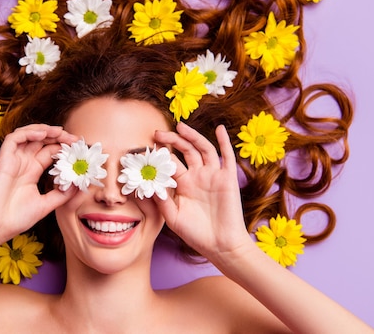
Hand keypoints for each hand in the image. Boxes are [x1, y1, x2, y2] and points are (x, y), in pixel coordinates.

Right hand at [0, 124, 77, 245]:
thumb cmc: (16, 219)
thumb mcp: (46, 205)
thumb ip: (62, 195)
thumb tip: (80, 185)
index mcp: (32, 171)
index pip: (50, 151)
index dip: (64, 147)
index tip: (79, 148)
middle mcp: (24, 163)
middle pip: (42, 141)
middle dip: (59, 136)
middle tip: (75, 139)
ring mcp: (14, 160)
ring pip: (28, 135)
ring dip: (45, 130)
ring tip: (60, 132)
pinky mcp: (3, 160)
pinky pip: (14, 139)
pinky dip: (28, 133)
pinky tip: (42, 135)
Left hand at [154, 122, 250, 258]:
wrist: (221, 246)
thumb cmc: (196, 234)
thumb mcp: (172, 217)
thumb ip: (161, 201)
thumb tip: (146, 184)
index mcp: (183, 184)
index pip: (170, 163)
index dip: (159, 156)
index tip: (146, 150)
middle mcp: (197, 176)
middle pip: (185, 151)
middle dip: (172, 140)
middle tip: (157, 133)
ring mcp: (213, 176)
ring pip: (202, 149)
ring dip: (192, 136)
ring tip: (180, 126)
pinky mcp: (228, 178)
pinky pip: (227, 156)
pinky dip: (225, 141)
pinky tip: (220, 129)